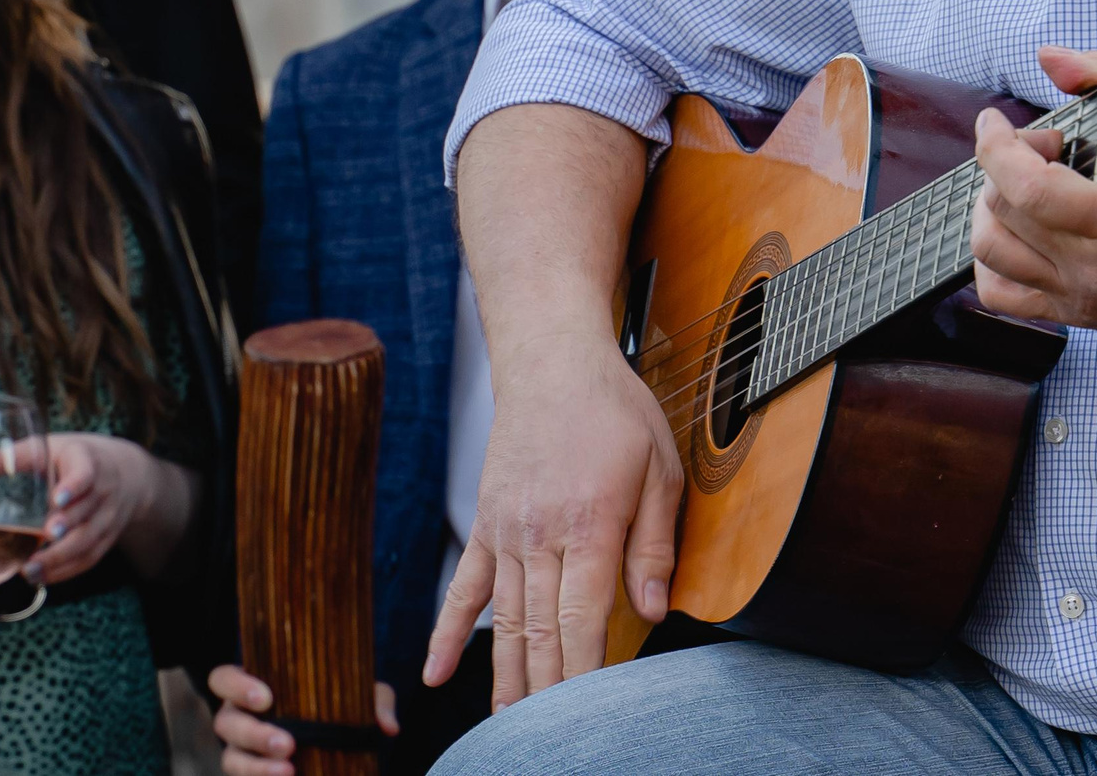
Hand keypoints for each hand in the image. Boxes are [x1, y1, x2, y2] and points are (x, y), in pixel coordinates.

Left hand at [24, 432, 195, 585]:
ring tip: (31, 570)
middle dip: (65, 530)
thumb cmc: (78, 458)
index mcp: (90, 462)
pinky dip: (66, 571)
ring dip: (60, 559)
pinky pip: (90, 559)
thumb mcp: (51, 447)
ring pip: (89, 542)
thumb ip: (14, 456)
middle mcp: (105, 492)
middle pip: (87, 515)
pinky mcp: (108, 539)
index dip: (74, 486)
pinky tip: (42, 578)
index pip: (86, 473)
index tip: (59, 497)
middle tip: (43, 538)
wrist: (126, 473)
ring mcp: (110, 519)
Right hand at [206, 665, 396, 775]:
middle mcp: (240, 718)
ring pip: (231, 759)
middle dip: (253, 734)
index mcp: (255, 686)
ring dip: (256, 767)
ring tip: (289, 769)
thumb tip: (388, 726)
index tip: (267, 697)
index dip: (236, 686)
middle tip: (288, 743)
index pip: (224, 679)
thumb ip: (376, 703)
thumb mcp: (361, 698)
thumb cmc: (342, 708)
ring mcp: (242, 752)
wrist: (344, 750)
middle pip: (225, 723)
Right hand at [425, 329, 679, 709]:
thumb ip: (655, 546)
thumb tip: (654, 613)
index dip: (586, 673)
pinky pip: (464, 586)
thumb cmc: (614, 410)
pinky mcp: (486, 524)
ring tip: (508, 729)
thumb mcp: (659, 468)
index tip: (589, 718)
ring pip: (504, 620)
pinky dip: (449, 633)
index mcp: (590, 524)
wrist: (552, 360)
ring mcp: (507, 532)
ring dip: (505, 678)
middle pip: (540, 631)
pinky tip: (437, 675)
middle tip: (548, 743)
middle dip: (546, 693)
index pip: (584, 618)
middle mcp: (541, 534)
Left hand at [969, 44, 1096, 337]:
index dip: (996, 145)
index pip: (1029, 187)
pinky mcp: (1080, 316)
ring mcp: (1084, 297)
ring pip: (991, 251)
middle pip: (1004, 209)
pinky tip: (1017, 232)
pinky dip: (991, 261)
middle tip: (1041, 149)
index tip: (995, 121)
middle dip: (1004, 164)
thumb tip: (1051, 60)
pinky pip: (1002, 296)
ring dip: (990, 208)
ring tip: (1020, 186)